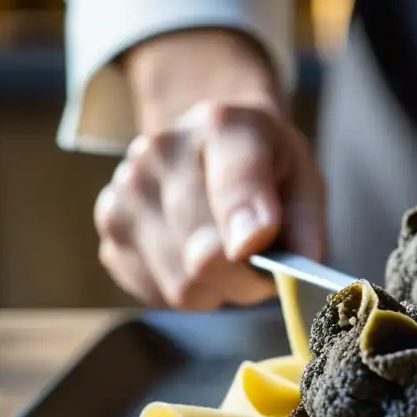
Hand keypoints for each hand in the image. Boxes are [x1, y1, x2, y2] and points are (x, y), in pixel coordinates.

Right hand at [94, 101, 325, 308]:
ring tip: (230, 259)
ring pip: (180, 283)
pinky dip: (187, 290)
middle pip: (203, 252)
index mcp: (224, 125)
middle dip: (244, 277)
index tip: (253, 246)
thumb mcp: (303, 178)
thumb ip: (307, 219)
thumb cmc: (265, 169)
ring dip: (217, 288)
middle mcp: (162, 151)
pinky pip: (156, 291)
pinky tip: (197, 258)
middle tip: (262, 269)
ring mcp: (127, 189)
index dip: (243, 218)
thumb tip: (302, 259)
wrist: (208, 146)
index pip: (233, 179)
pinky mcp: (110, 229)